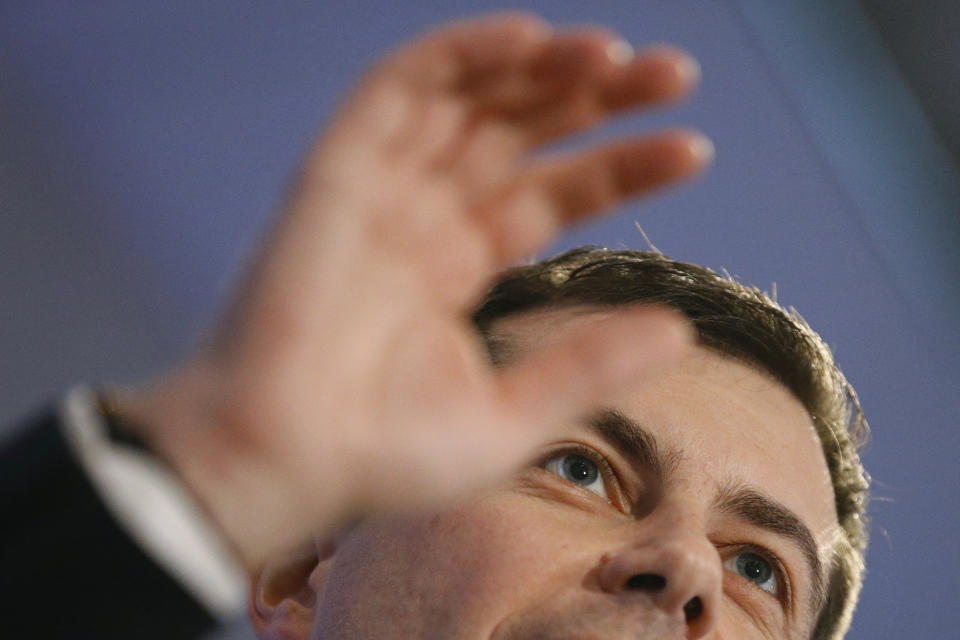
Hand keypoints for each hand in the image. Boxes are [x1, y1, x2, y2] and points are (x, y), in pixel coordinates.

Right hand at [122, 13, 710, 566]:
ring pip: (469, 98)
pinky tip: (531, 40)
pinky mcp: (336, 170)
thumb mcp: (508, 416)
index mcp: (457, 267)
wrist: (279, 460)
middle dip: (596, 99)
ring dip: (540, 68)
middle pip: (520, 133)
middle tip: (676, 74)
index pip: (551, 194)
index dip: (619, 167)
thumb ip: (589, 366)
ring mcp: (380, 190)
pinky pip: (397, 91)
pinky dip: (460, 56)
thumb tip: (680, 331)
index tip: (691, 151)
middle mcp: (422, 218)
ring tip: (617, 56)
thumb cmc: (380, 455)